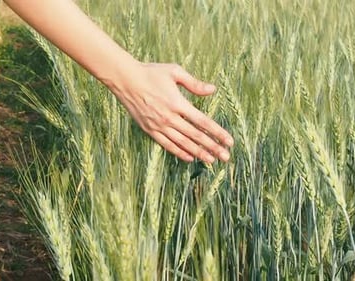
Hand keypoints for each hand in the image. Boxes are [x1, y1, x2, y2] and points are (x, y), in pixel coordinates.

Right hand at [110, 62, 233, 163]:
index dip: (218, 133)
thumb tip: (213, 90)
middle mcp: (169, 117)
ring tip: (211, 160)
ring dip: (198, 153)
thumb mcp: (174, 71)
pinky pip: (167, 145)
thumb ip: (194, 83)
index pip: (203, 122)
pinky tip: (190, 157)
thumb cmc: (151, 73)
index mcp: (178, 103)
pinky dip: (179, 152)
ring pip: (183, 143)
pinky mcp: (150, 130)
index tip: (229, 141)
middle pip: (196, 136)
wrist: (125, 80)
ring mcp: (159, 125)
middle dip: (213, 147)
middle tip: (226, 157)